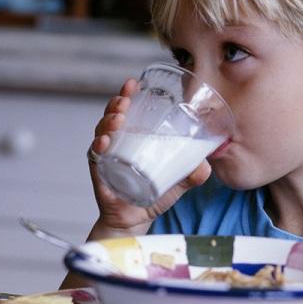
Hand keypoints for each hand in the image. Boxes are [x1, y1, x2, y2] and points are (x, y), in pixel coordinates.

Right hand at [88, 78, 211, 234]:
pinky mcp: (99, 172)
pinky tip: (105, 142)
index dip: (127, 95)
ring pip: (102, 131)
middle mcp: (117, 143)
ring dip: (108, 121)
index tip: (132, 83)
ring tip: (118, 118)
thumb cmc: (152, 195)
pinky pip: (95, 156)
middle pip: (112, 115)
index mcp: (133, 138)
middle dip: (116, 103)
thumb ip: (193, 174)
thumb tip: (206, 166)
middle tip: (124, 100)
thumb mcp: (177, 182)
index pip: (128, 111)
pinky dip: (99, 147)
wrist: (135, 220)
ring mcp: (106, 156)